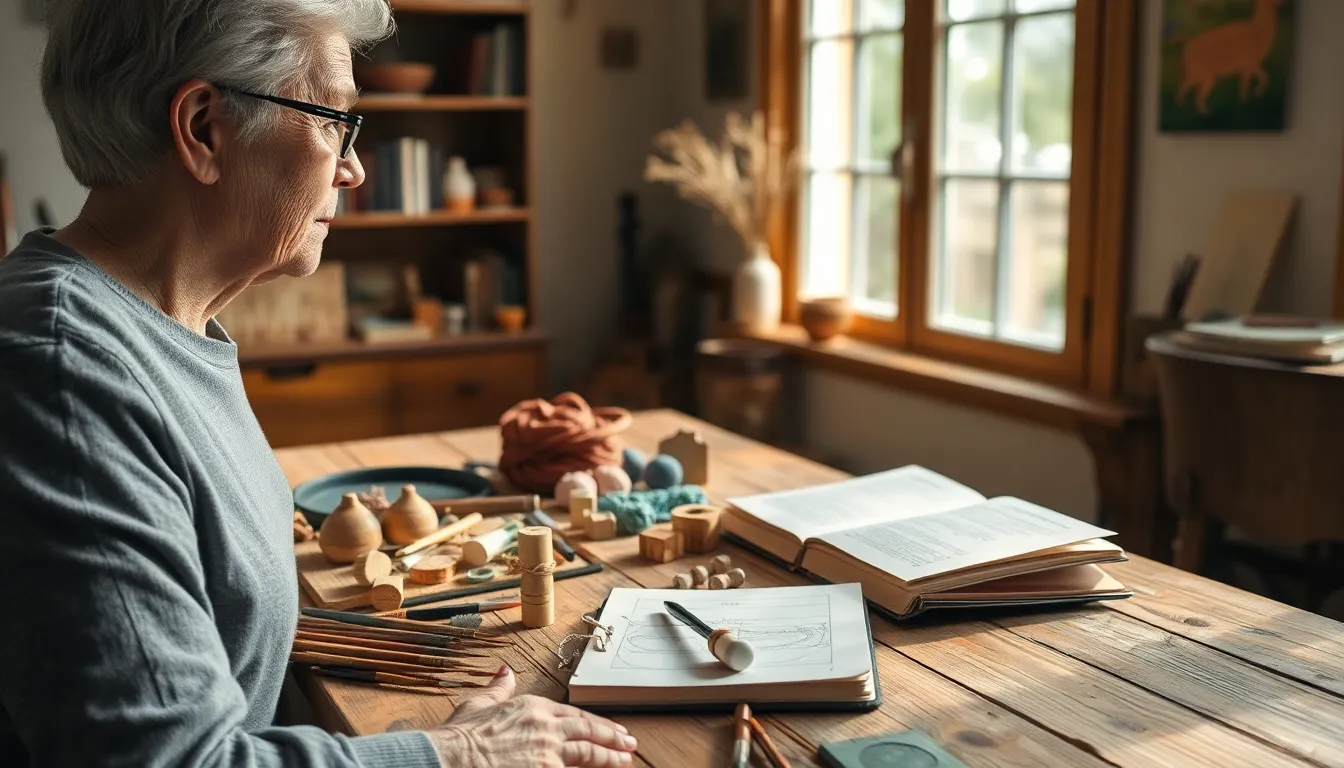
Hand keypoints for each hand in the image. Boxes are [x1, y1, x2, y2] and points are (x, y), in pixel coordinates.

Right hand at [429, 666, 637, 767]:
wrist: (449, 758)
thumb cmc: (460, 737)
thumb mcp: (480, 704)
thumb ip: (499, 689)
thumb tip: (505, 672)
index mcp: (534, 707)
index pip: (574, 715)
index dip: (595, 723)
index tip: (610, 728)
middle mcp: (547, 727)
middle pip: (588, 733)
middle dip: (611, 739)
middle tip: (630, 744)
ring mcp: (549, 753)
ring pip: (588, 755)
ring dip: (609, 758)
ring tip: (625, 761)